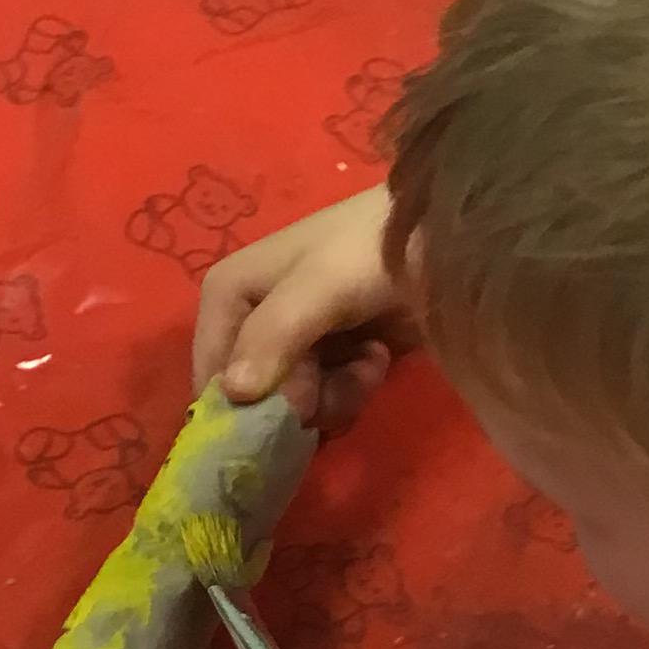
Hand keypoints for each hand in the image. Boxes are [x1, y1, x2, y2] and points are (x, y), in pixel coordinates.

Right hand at [192, 186, 415, 427]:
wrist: (438, 237)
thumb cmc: (370, 252)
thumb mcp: (318, 287)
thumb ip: (273, 336)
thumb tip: (232, 393)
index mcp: (228, 295)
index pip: (211, 376)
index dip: (246, 406)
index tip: (291, 411)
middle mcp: (252, 323)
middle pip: (257, 399)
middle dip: (304, 399)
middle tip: (338, 380)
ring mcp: (294, 343)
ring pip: (296, 405)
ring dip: (337, 394)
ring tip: (370, 359)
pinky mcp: (332, 358)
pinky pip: (328, 399)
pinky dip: (355, 386)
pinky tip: (379, 357)